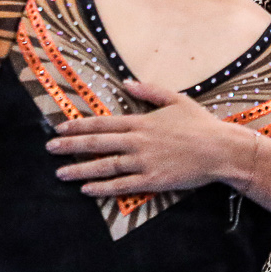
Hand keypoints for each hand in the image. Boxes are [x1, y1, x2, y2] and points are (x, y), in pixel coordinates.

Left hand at [44, 78, 254, 196]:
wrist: (220, 150)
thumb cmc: (200, 124)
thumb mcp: (176, 99)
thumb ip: (149, 91)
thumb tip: (127, 82)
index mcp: (141, 122)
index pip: (102, 124)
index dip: (79, 126)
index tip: (60, 127)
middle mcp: (138, 142)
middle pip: (97, 144)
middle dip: (70, 146)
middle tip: (50, 148)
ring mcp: (144, 163)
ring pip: (105, 167)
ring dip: (80, 170)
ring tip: (61, 173)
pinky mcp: (152, 181)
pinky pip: (122, 186)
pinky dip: (102, 188)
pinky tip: (87, 189)